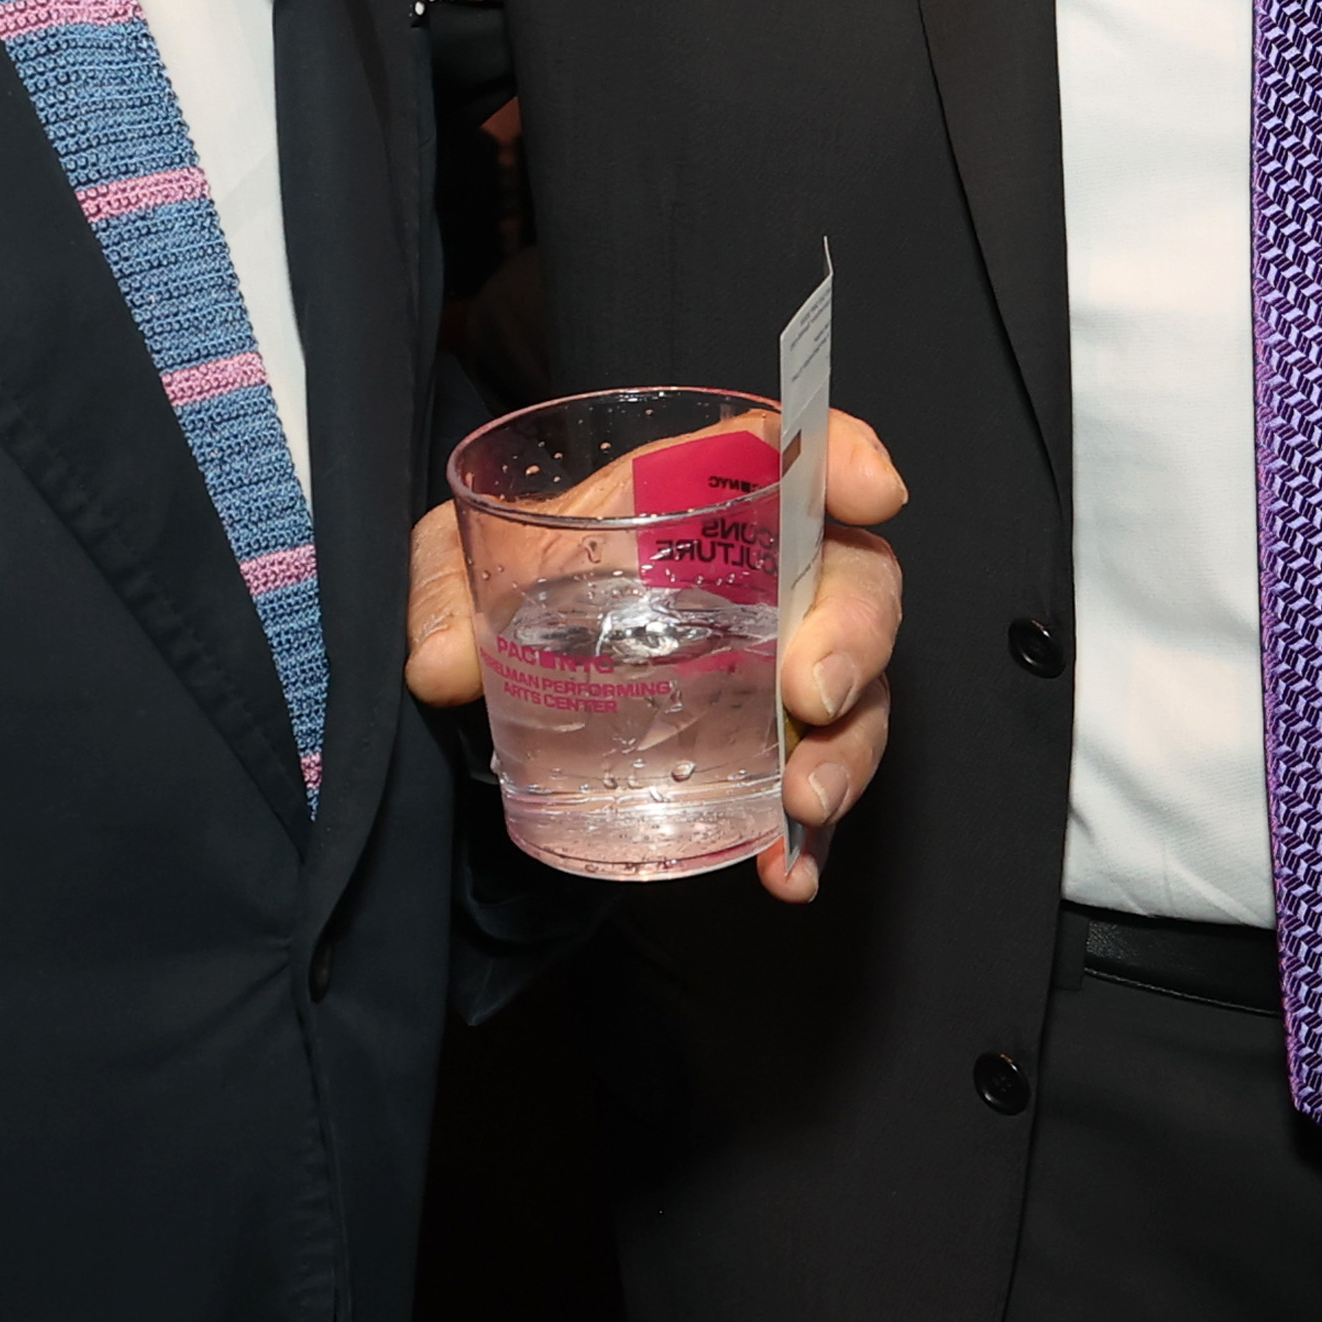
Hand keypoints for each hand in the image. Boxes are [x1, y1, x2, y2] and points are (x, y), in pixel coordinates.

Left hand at [404, 409, 907, 903]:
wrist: (507, 666)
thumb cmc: (514, 581)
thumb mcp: (462, 558)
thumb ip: (445, 588)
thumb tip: (445, 665)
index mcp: (694, 497)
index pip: (785, 449)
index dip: (841, 455)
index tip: (877, 491)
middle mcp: (760, 572)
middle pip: (850, 578)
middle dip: (855, 635)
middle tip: (817, 695)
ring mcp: (777, 662)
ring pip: (858, 689)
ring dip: (849, 748)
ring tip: (806, 802)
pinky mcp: (767, 745)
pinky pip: (814, 778)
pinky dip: (810, 832)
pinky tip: (788, 872)